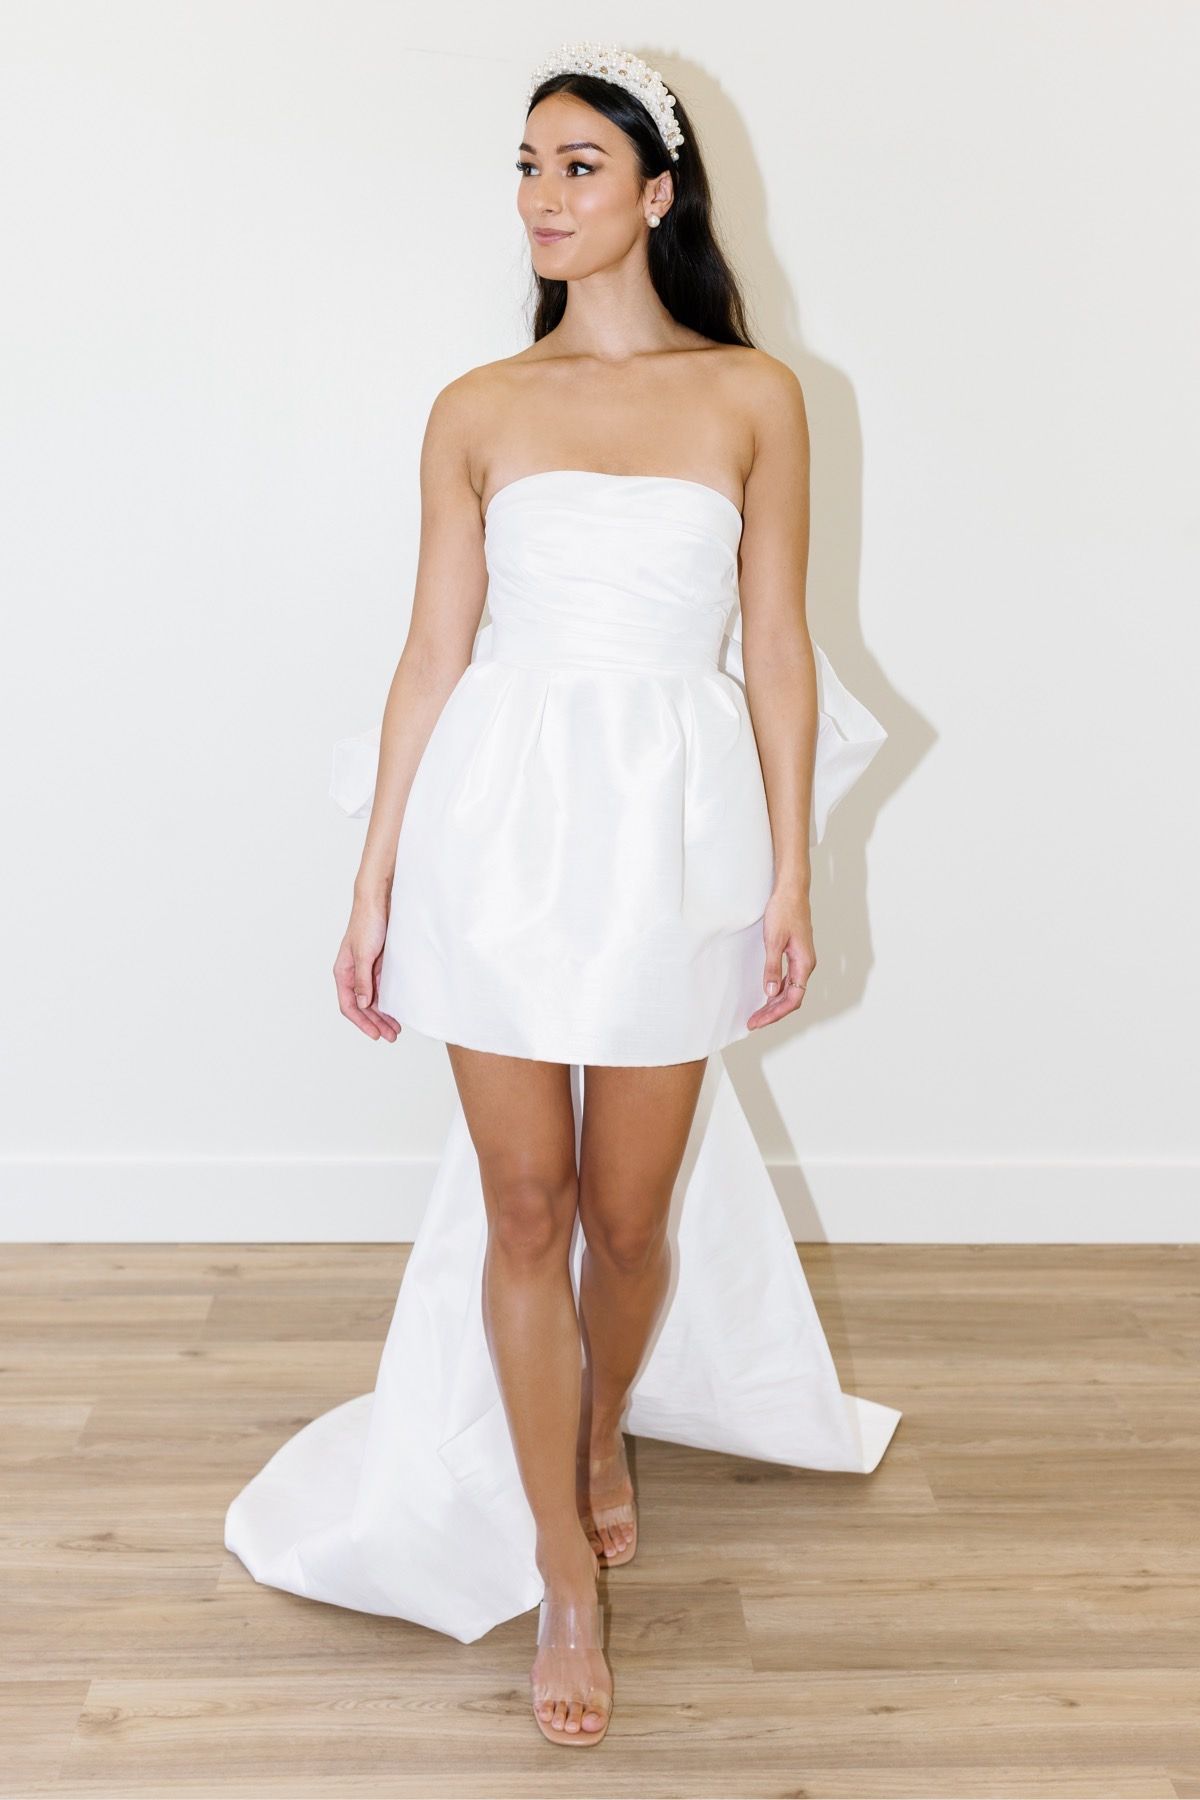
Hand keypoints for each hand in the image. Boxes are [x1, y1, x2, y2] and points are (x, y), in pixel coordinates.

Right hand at [333, 896, 401, 1041]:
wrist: (379, 902)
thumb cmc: (367, 923)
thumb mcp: (364, 955)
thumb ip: (363, 980)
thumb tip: (363, 1003)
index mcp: (343, 972)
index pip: (349, 1005)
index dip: (362, 1022)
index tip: (376, 1034)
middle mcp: (353, 973)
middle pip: (362, 1006)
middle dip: (375, 1022)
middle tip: (390, 1036)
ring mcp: (366, 970)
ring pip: (373, 999)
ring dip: (383, 1014)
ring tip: (396, 1028)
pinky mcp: (378, 964)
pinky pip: (382, 988)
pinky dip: (388, 1000)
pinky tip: (397, 1008)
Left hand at [746, 884, 815, 1031]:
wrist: (791, 891)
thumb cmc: (784, 911)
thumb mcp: (773, 940)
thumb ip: (772, 967)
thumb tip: (771, 992)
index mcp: (804, 964)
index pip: (793, 999)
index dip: (775, 1013)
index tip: (758, 1021)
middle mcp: (805, 965)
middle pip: (792, 998)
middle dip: (773, 1013)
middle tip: (753, 1023)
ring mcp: (801, 960)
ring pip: (790, 991)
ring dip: (774, 1004)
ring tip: (757, 1014)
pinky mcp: (795, 955)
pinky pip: (789, 980)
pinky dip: (777, 992)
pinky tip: (766, 996)